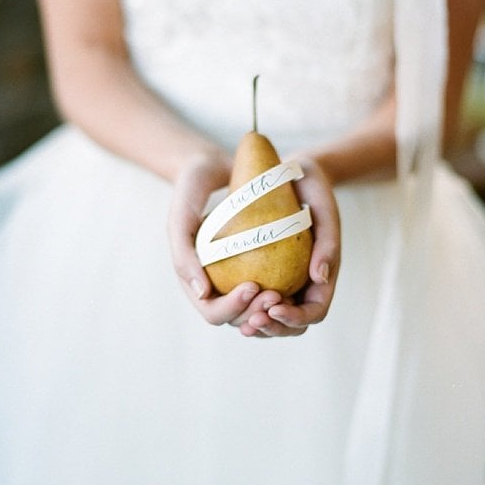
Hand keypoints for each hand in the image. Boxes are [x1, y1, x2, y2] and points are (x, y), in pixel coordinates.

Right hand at [168, 149, 281, 325]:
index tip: (253, 286)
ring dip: (275, 313)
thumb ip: (183, 254)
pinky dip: (286, 294)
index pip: (214, 313)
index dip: (234, 308)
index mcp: (194, 280)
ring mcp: (237, 278)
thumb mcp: (182, 216)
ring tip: (286, 295)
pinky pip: (275, 289)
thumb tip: (202, 294)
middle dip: (258, 315)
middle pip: (240, 319)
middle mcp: (216, 286)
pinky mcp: (259, 267)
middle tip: (276, 295)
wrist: (217, 165)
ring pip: (260, 312)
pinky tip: (302, 283)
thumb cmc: (193, 187)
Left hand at [235, 157, 340, 337]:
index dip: (296, 317)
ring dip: (256, 326)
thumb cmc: (311, 185)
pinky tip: (224, 302)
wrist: (290, 173)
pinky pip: (251, 302)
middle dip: (273, 329)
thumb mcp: (323, 206)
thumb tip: (319, 279)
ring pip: (270, 320)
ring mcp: (282, 284)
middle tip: (253, 320)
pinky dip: (242, 309)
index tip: (275, 306)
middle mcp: (303, 286)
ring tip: (242, 321)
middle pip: (291, 325)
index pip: (315, 311)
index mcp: (324, 276)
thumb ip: (328, 241)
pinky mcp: (262, 275)